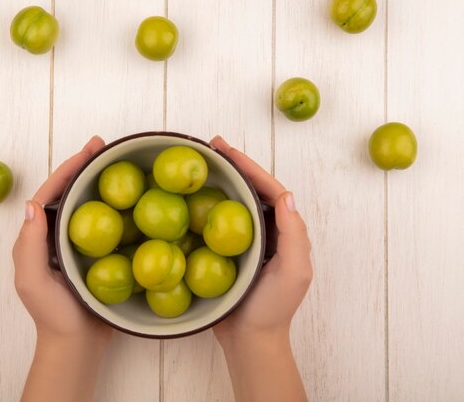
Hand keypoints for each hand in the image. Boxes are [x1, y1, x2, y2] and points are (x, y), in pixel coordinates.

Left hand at [12, 136, 111, 345]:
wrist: (76, 344)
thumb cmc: (53, 315)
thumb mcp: (33, 281)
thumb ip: (29, 246)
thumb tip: (30, 204)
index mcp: (37, 237)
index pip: (50, 194)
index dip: (68, 168)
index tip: (89, 151)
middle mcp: (54, 235)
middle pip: (68, 192)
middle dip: (83, 166)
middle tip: (104, 146)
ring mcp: (75, 244)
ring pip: (86, 204)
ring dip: (97, 180)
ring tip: (116, 162)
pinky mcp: (94, 255)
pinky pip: (103, 223)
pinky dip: (113, 205)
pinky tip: (130, 197)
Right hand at [209, 136, 312, 346]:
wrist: (250, 340)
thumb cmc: (272, 309)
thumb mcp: (293, 273)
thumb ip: (293, 237)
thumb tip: (287, 197)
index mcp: (286, 232)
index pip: (271, 190)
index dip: (250, 167)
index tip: (227, 151)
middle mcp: (269, 231)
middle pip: (252, 189)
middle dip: (234, 165)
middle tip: (211, 146)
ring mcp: (248, 241)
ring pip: (236, 201)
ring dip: (222, 179)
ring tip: (202, 162)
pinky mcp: (230, 251)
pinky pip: (220, 221)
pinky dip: (209, 203)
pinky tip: (192, 196)